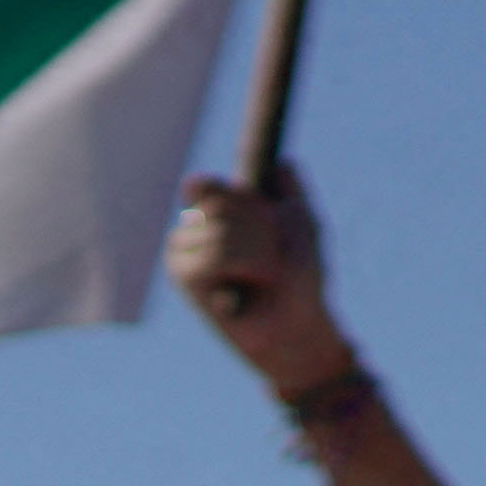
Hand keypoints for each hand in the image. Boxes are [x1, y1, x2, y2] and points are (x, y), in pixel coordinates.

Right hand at [169, 169, 353, 397]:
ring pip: (221, 230)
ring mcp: (182, 250)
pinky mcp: (182, 277)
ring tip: (264, 276)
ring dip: (258, 252)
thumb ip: (292, 192)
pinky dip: (244, 268)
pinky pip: (214, 256)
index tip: (268, 215)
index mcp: (217, 211)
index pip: (209, 186)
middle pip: (222, 203)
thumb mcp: (303, 224)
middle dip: (263, 228)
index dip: (241, 199)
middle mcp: (193, 226)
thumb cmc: (302, 276)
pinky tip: (243, 290)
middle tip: (274, 257)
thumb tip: (284, 163)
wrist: (299, 322)